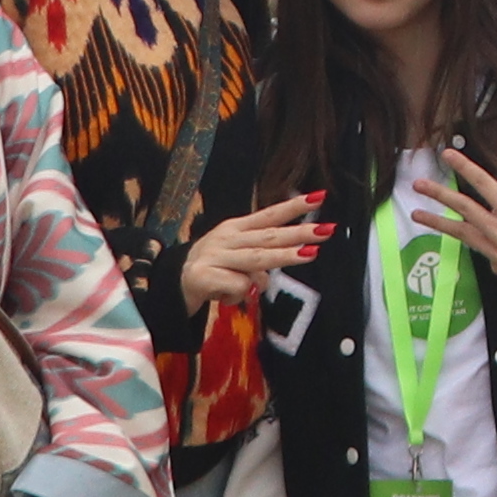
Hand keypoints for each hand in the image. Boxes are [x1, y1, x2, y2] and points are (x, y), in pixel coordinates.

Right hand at [183, 191, 336, 314]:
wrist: (169, 283)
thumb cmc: (211, 268)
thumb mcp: (235, 259)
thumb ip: (257, 262)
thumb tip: (267, 279)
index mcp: (235, 228)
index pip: (268, 215)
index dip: (293, 207)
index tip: (319, 198)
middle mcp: (227, 238)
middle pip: (269, 236)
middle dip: (299, 233)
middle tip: (327, 230)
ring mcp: (215, 256)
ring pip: (257, 258)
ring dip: (284, 256)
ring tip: (310, 255)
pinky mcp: (204, 276)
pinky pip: (237, 286)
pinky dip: (239, 296)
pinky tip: (227, 298)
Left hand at [405, 152, 496, 290]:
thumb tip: (491, 202)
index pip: (482, 182)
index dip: (463, 167)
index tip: (447, 155)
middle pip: (462, 208)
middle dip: (438, 195)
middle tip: (418, 185)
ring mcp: (495, 251)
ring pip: (460, 233)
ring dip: (437, 222)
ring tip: (417, 214)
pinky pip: (483, 249)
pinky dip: (483, 241)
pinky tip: (494, 241)